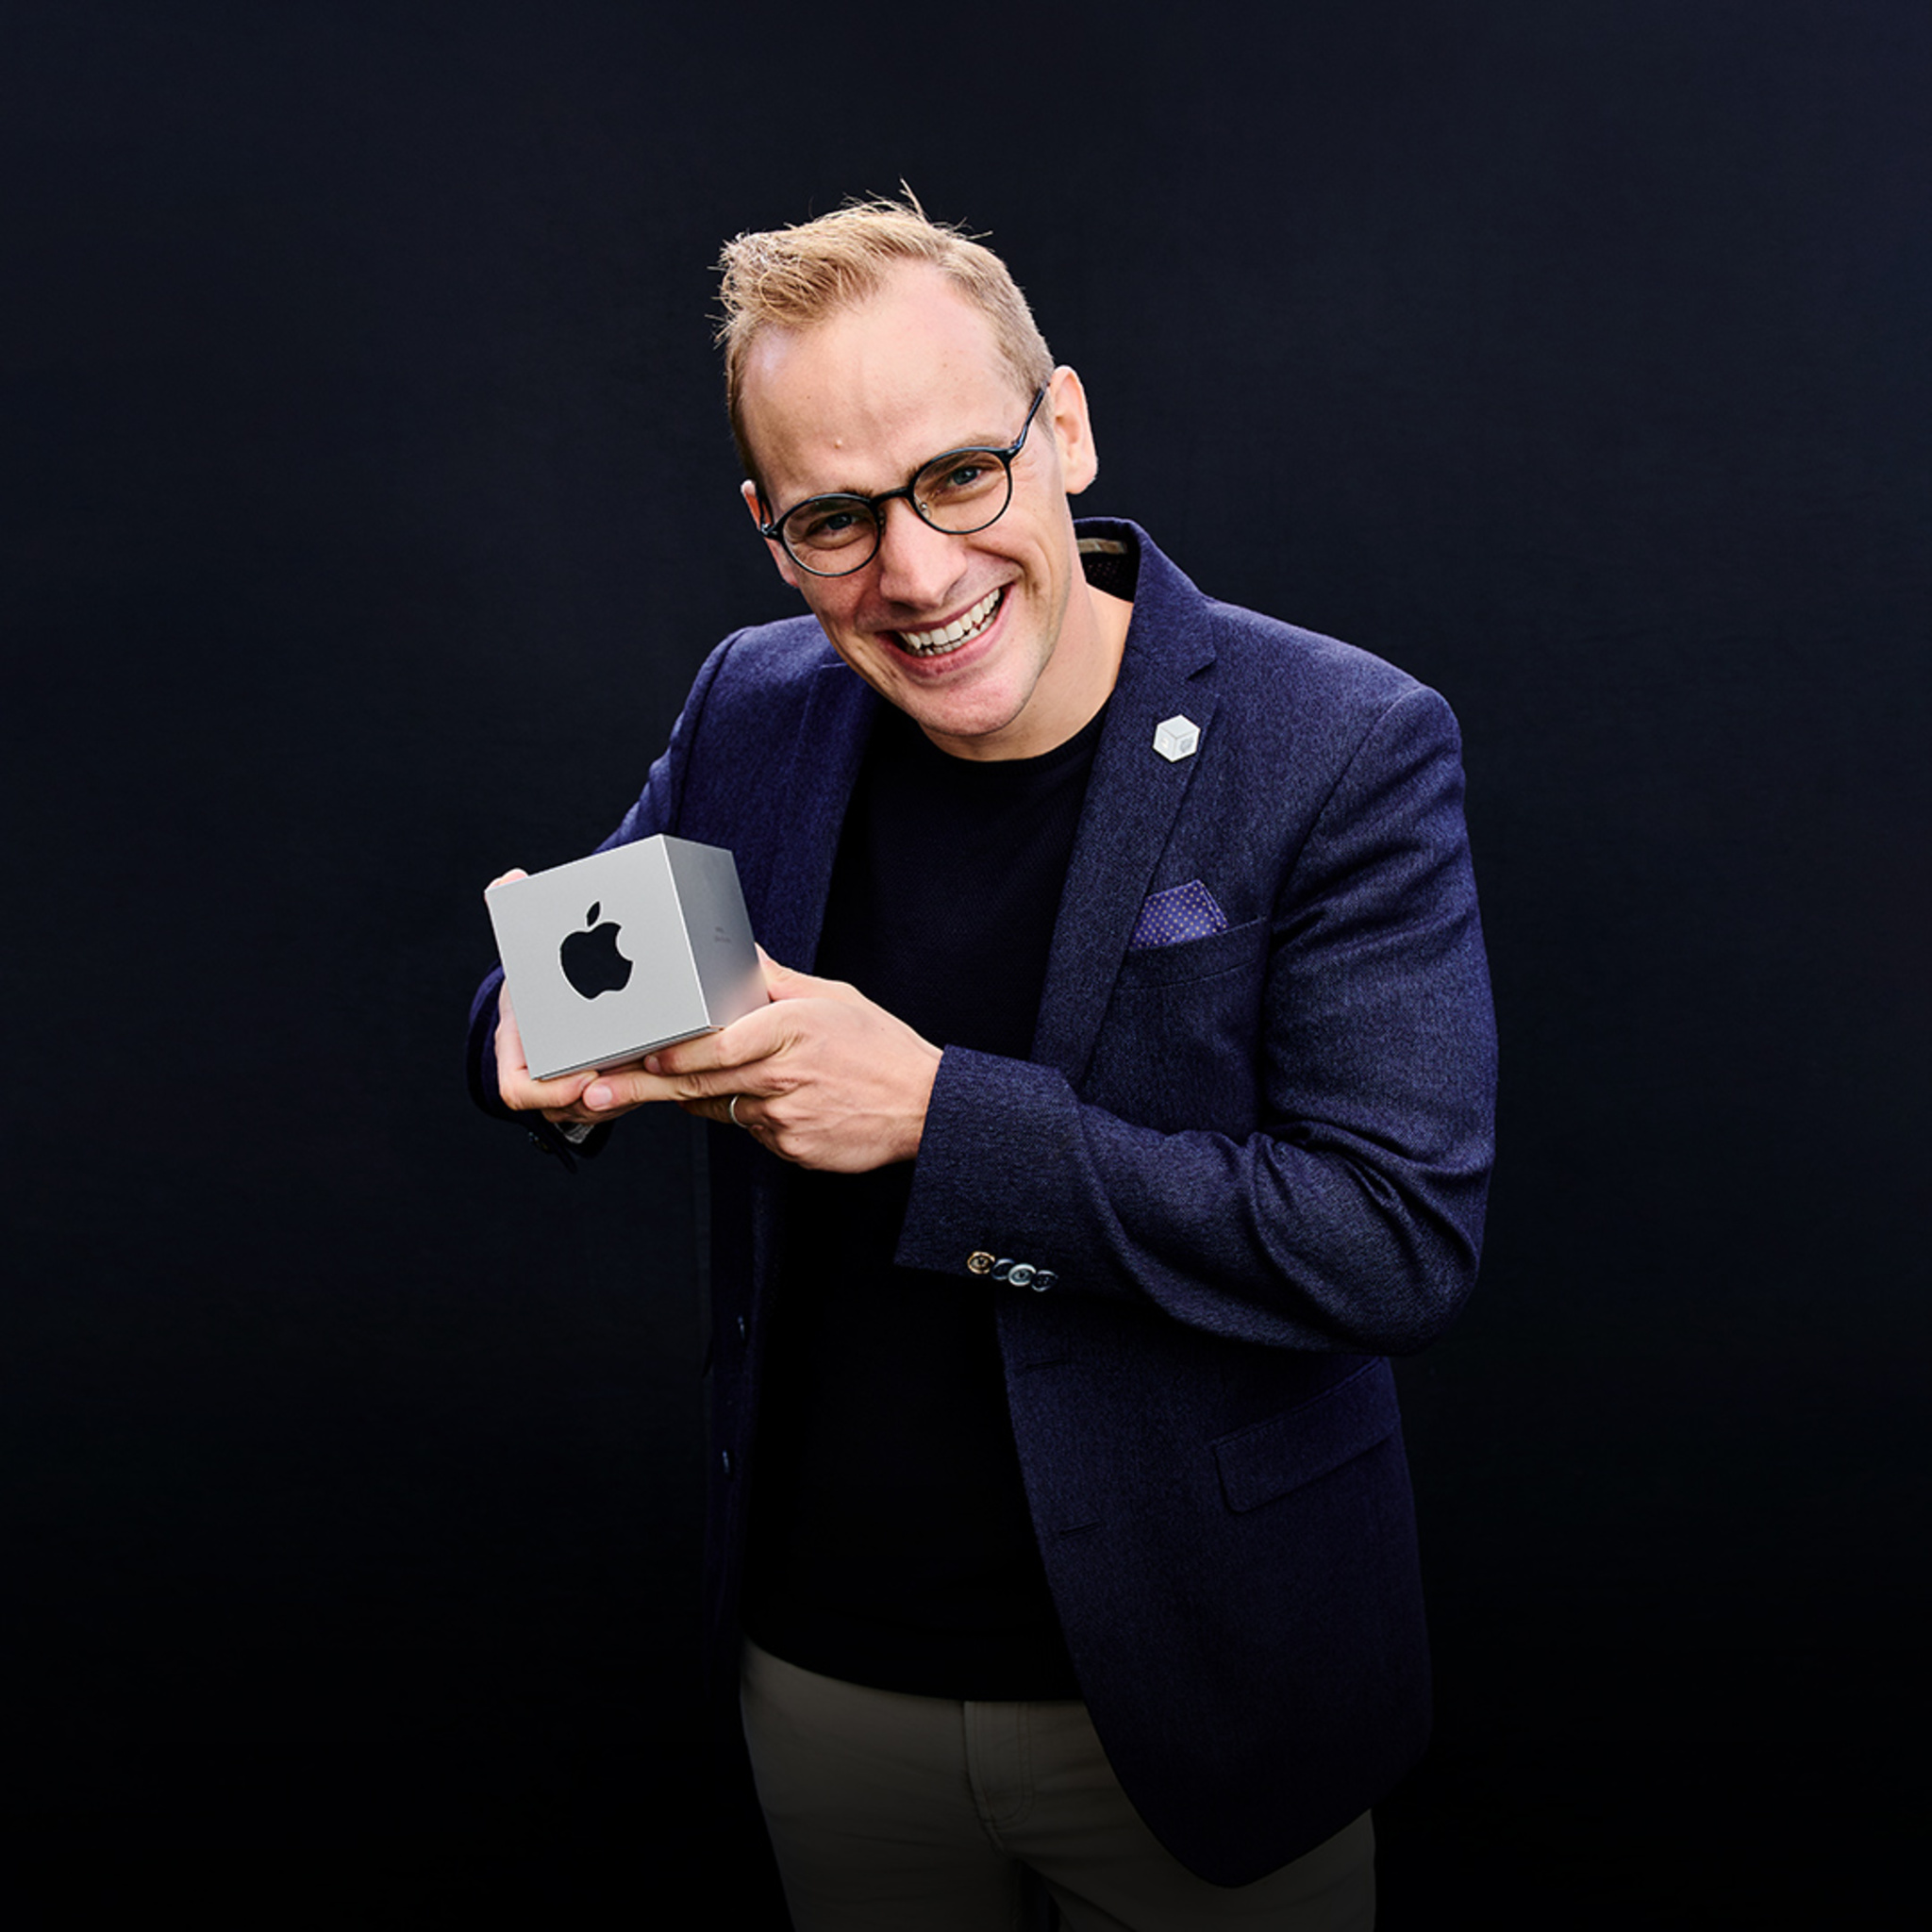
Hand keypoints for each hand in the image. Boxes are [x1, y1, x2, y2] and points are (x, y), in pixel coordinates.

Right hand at [486, 869, 645, 1126]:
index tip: (585, 1075)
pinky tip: (672, 1063)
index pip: (519, 1090)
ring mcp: (574, 1089)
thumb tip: (506, 881)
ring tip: (662, 1066)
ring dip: (630, 1094)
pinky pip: (623, 1101)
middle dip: (606, 1095)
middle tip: (640, 1071)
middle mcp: (544, 1076)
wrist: (554, 997)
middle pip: (570, 1107)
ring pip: (601, 1109)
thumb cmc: (539, 977)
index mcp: (518, 1049)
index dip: (550, 1090)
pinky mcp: (607, 1088)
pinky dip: (645, 1087)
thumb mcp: (525, 947)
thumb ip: (513, 914)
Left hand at [579, 950, 942, 1171]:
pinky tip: (779, 1101)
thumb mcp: (831, 998)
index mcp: (790, 1030)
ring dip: (706, 1097)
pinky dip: (751, 1117)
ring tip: (692, 1085)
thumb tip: (738, 952)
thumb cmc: (880, 1048)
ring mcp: (786, 1120)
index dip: (673, 1056)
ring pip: (722, 1109)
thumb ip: (775, 980)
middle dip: (641, 1089)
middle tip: (593, 1091)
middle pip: (699, 1086)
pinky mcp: (792, 1149)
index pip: (716, 1047)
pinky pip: (752, 1132)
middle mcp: (782, 1077)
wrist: (926, 1108)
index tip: (639, 1058)